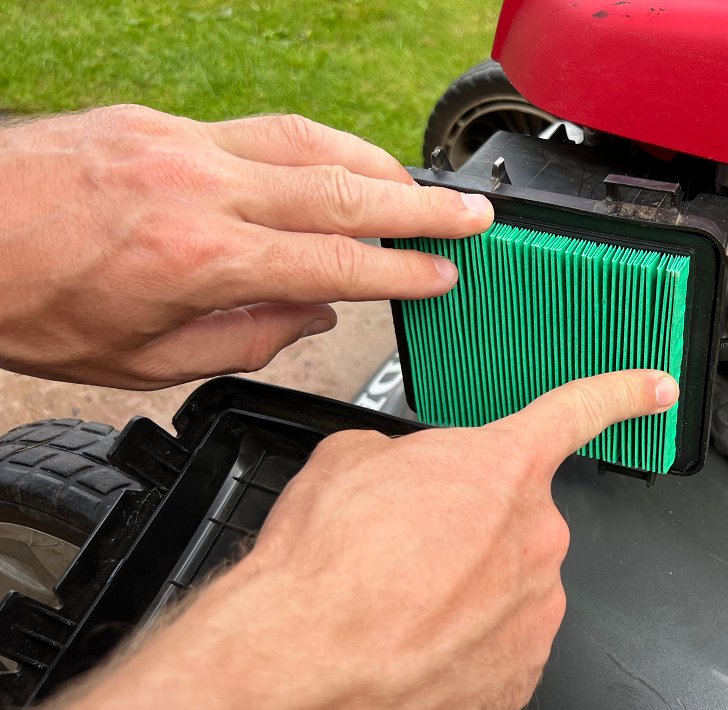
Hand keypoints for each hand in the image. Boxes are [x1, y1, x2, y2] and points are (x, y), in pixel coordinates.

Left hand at [0, 105, 492, 387]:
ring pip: (311, 144)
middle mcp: (201, 188)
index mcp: (201, 260)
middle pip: (344, 193)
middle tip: (474, 216)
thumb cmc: (26, 303)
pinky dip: (318, 146)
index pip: (336, 263)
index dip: (403, 273)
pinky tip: (340, 161)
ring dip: (378, 166)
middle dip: (421, 207)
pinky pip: (263, 129)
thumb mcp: (141, 359)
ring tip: (420, 190)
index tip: (444, 276)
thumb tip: (312, 314)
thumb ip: (244, 338)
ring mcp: (182, 144)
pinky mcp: (162, 123)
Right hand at [0, 369, 678, 709]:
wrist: (310, 676)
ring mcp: (535, 610)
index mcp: (504, 469)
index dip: (623, 393)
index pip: (580, 412)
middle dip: (471, 522)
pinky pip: (499, 643)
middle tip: (405, 545)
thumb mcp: (346, 462)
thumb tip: (397, 473)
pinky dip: (464, 643)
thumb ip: (400, 455)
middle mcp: (537, 538)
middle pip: (516, 515)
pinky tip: (414, 644)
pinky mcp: (521, 674)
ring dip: (465, 587)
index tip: (655, 389)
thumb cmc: (328, 572)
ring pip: (508, 583)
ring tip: (398, 603)